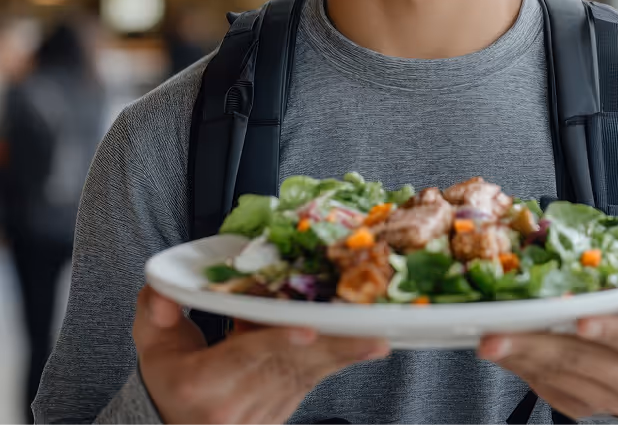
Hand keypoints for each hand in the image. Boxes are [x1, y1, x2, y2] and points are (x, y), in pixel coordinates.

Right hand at [133, 285, 389, 424]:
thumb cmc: (168, 377)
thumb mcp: (152, 345)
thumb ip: (154, 312)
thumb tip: (162, 293)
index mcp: (199, 383)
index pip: (242, 358)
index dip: (275, 342)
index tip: (306, 329)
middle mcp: (234, 402)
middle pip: (289, 367)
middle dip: (333, 347)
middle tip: (372, 331)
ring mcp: (261, 411)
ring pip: (308, 376)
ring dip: (345, 355)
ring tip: (378, 337)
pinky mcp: (282, 410)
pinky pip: (312, 382)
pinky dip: (338, 360)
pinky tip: (365, 343)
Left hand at [478, 278, 617, 420]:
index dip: (609, 329)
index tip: (578, 318)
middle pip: (588, 363)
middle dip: (539, 346)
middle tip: (498, 331)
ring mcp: (616, 405)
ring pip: (563, 380)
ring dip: (522, 358)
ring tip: (489, 338)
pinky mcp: (589, 412)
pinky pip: (552, 393)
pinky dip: (524, 371)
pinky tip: (504, 352)